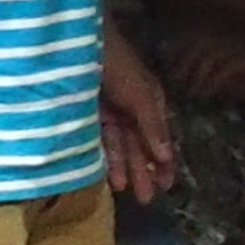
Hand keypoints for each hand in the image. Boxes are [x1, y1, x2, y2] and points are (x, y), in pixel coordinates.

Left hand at [99, 21, 175, 203]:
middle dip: (145, 171)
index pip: (161, 138)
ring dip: (125, 169)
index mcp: (151, 102)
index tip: (167, 186)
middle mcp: (132, 110)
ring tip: (128, 193)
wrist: (77, 43)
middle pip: (141, 146)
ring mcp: (110, 113)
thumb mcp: (141, 95)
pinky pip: (100, 142)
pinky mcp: (88, 116)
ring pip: (121, 147)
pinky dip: (106, 158)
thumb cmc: (117, 64)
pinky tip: (107, 176)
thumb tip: (166, 157)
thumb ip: (152, 126)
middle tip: (147, 200)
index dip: (164, 162)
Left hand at [162, 31, 244, 115]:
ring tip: (191, 92)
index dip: (182, 50)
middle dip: (186, 62)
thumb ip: (207, 76)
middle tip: (176, 81)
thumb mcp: (224, 82)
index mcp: (229, 41)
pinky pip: (226, 67)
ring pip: (212, 55)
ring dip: (198, 74)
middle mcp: (236, 40)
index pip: (199, 38)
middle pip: (202, 43)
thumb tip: (183, 79)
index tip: (170, 69)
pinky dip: (213, 81)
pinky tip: (206, 94)